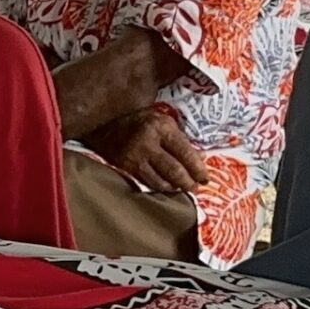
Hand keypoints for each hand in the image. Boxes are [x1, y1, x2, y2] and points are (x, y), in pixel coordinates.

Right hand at [88, 108, 208, 194]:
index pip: (185, 152)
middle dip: (189, 182)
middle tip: (197, 187)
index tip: (205, 178)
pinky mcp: (125, 167)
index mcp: (161, 126)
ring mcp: (135, 156)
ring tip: (184, 189)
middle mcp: (148, 142)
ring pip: (161, 181)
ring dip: (175, 188)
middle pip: (175, 170)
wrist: (103, 122)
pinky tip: (167, 187)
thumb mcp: (162, 121)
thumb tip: (201, 157)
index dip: (198, 168)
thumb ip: (181, 139)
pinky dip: (161, 187)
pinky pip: (148, 182)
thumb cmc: (138, 119)